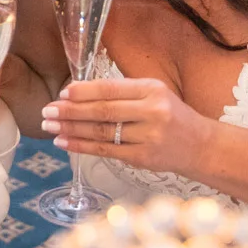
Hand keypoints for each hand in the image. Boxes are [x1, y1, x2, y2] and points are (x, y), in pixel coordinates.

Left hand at [41, 77, 205, 175]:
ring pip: (102, 132)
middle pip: (103, 111)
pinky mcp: (143, 158)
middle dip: (71, 111)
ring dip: (71, 129)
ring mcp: (148, 136)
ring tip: (49, 126)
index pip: (111, 89)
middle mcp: (152, 111)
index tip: (63, 93)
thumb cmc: (171, 115)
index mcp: (152, 90)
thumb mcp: (155, 93)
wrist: (200, 146)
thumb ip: (123, 92)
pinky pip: (106, 151)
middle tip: (47, 111)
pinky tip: (64, 142)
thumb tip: (78, 94)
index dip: (84, 91)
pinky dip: (82, 146)